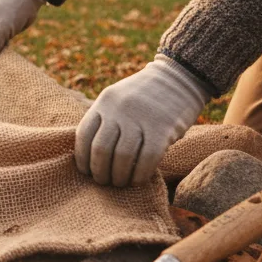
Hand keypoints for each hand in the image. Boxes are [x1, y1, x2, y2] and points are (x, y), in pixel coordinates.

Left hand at [75, 55, 210, 186]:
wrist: (179, 77)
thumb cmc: (145, 96)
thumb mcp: (118, 99)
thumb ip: (105, 120)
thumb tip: (92, 157)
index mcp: (105, 101)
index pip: (83, 135)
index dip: (82, 158)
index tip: (86, 171)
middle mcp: (119, 109)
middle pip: (101, 150)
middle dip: (99, 172)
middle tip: (103, 182)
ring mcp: (141, 119)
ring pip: (123, 158)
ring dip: (119, 177)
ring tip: (120, 183)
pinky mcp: (163, 129)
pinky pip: (147, 160)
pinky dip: (140, 175)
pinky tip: (138, 180)